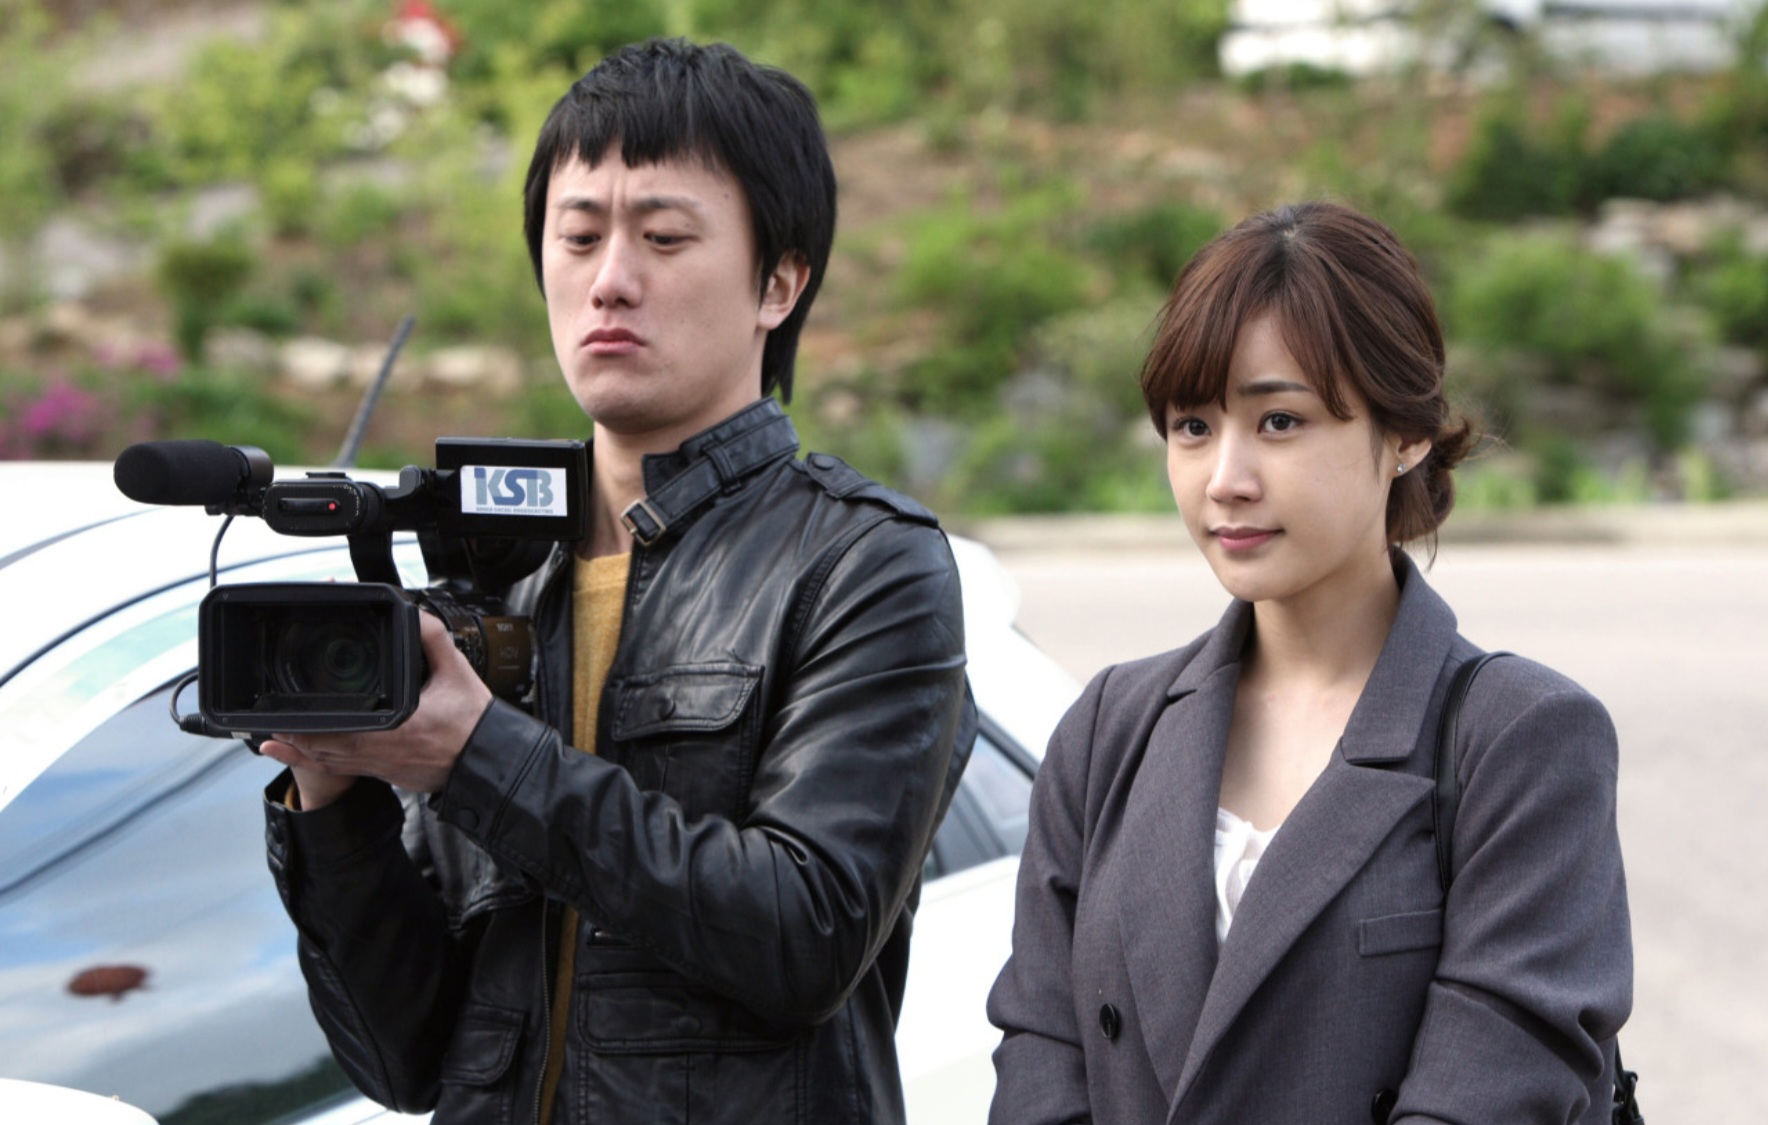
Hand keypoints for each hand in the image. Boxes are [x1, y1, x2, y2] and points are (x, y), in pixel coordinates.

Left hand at [259, 611, 494, 803]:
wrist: (489, 762)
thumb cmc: (475, 724)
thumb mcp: (457, 672)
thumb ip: (433, 639)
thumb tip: (413, 613)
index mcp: (395, 725)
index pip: (340, 723)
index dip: (306, 719)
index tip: (285, 704)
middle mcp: (379, 749)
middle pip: (321, 742)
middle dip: (292, 728)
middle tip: (266, 713)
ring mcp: (378, 763)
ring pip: (324, 757)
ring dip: (295, 744)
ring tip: (270, 730)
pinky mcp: (382, 770)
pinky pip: (336, 768)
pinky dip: (306, 759)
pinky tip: (285, 751)